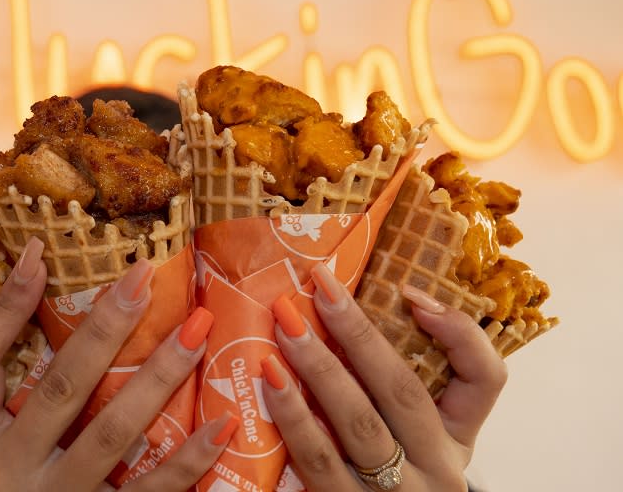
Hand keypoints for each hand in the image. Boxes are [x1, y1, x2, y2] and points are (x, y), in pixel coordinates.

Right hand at [0, 237, 232, 490]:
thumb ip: (3, 377)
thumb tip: (33, 273)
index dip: (5, 307)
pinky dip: (187, 461)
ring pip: (112, 432)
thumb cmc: (1, 488)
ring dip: (159, 377)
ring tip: (196, 332)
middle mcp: (5, 470)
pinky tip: (221, 424)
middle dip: (106, 328)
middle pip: (61, 387)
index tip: (39, 254)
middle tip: (144, 278)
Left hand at [262, 263, 506, 490]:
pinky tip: (271, 381)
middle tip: (321, 291)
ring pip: (359, 426)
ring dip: (319, 370)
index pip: (485, 379)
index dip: (459, 334)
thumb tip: (372, 305)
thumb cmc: (389, 467)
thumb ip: (398, 375)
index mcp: (458, 434)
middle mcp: (436, 466)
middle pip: (403, 393)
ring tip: (286, 330)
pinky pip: (318, 462)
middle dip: (360, 335)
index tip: (412, 294)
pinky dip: (293, 418)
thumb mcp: (415, 429)